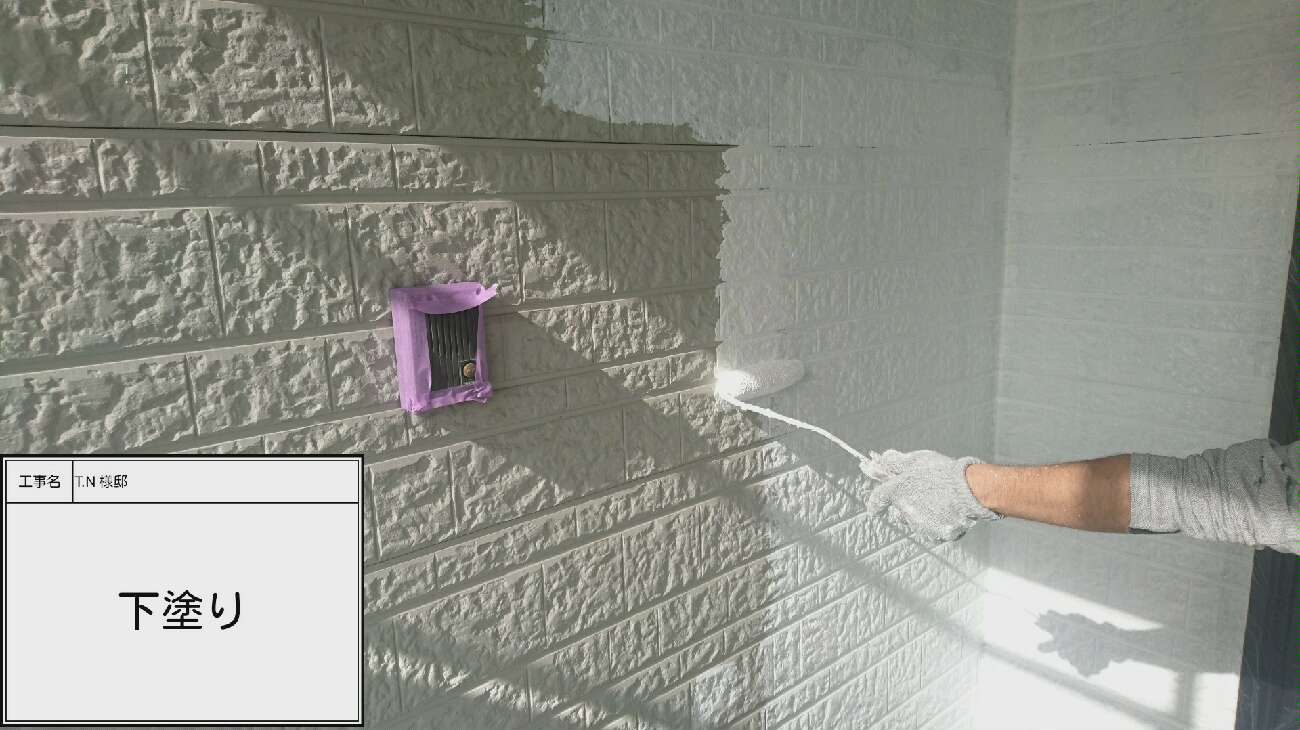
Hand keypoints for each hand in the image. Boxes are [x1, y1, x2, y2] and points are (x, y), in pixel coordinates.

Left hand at [860, 449, 999, 543]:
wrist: (971, 489)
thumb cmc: (943, 472)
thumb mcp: (916, 460)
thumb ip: (896, 461)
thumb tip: (882, 458)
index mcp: (897, 492)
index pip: (877, 500)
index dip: (875, 503)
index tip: (875, 506)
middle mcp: (906, 512)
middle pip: (899, 512)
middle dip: (906, 505)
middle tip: (922, 493)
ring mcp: (922, 526)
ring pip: (916, 523)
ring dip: (922, 515)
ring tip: (940, 500)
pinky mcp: (937, 535)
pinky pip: (933, 531)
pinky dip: (938, 523)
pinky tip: (948, 510)